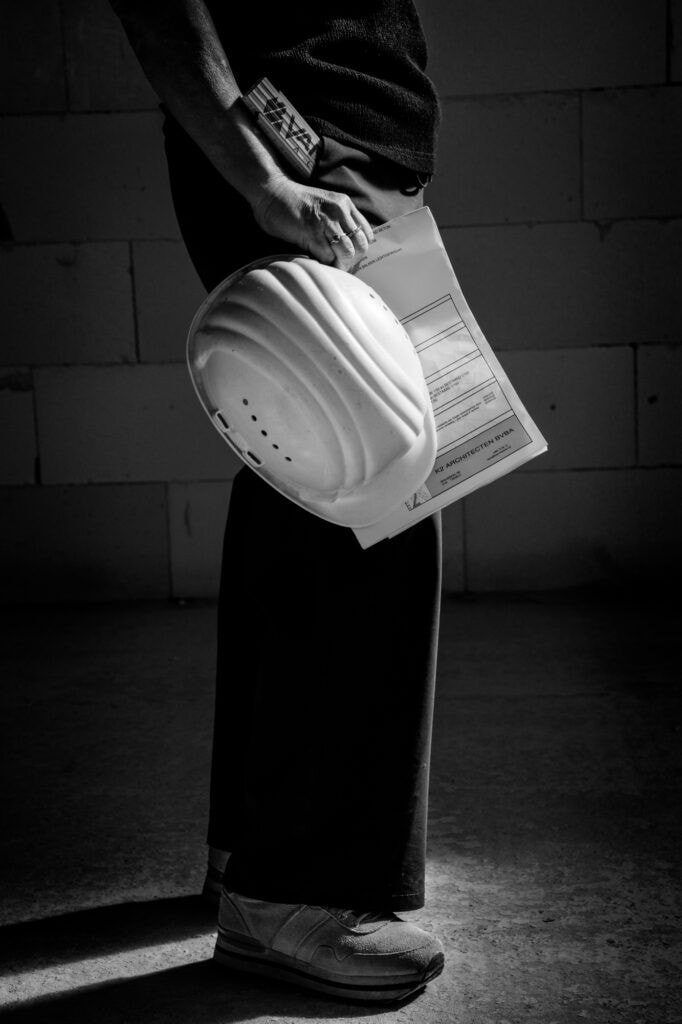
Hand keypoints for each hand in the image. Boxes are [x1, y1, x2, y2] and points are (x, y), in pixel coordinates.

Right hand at [250, 174, 375, 270]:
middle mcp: (339, 210)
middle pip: (360, 245)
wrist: (271, 194)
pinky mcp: (311, 230)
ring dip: (339, 264)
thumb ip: (338, 223)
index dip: (359, 250)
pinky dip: (324, 262)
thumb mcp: (324, 209)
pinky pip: (326, 254)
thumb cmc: (295, 206)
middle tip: (339, 266)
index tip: (349, 258)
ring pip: (346, 251)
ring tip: (330, 265)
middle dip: (351, 261)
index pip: (366, 234)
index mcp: (345, 204)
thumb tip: (348, 249)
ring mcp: (325, 219)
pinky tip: (316, 259)